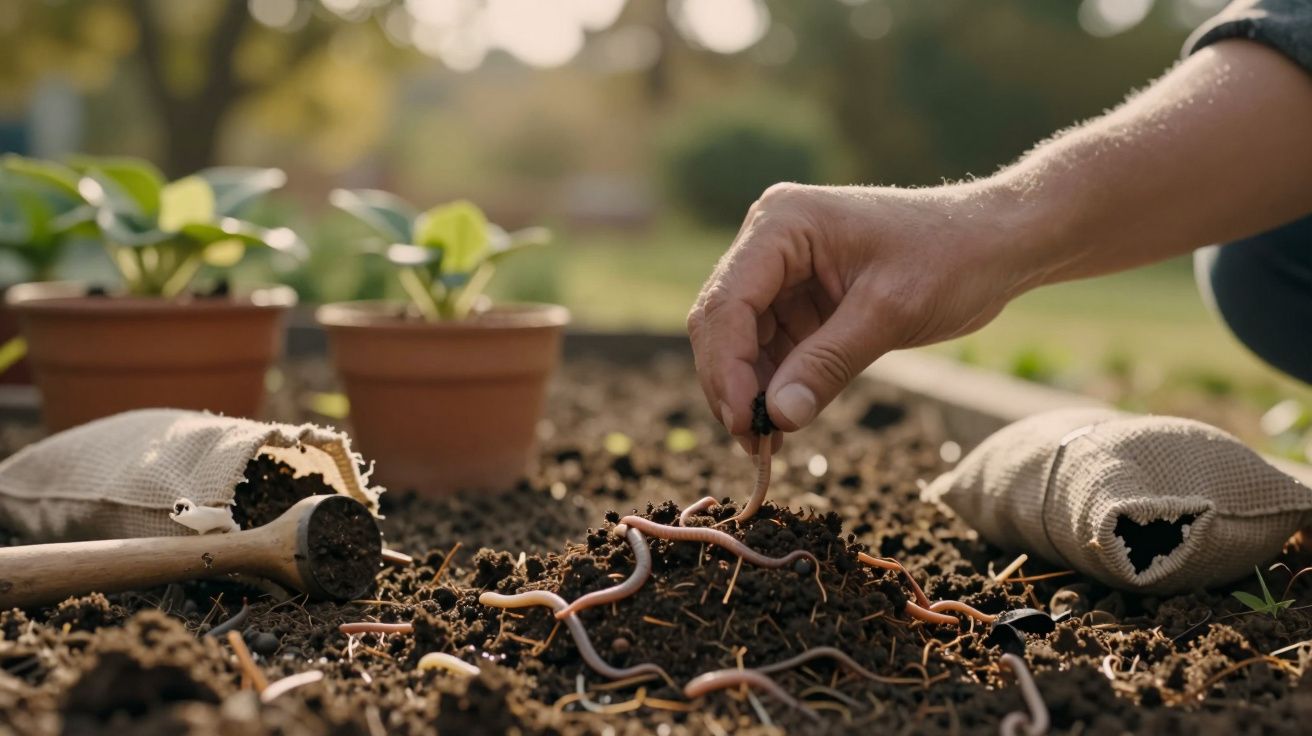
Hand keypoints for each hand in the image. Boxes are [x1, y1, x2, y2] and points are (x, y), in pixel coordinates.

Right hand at [687, 182, 1041, 449]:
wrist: (997, 241)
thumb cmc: (953, 257)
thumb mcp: (890, 312)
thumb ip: (829, 363)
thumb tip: (777, 418)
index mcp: (782, 223)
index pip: (728, 301)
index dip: (727, 367)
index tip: (743, 423)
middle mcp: (770, 240)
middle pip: (721, 321)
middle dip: (731, 384)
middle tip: (751, 443)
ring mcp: (782, 269)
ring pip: (739, 340)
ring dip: (749, 391)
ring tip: (768, 443)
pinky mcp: (799, 297)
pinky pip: (769, 346)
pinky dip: (772, 385)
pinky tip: (784, 421)